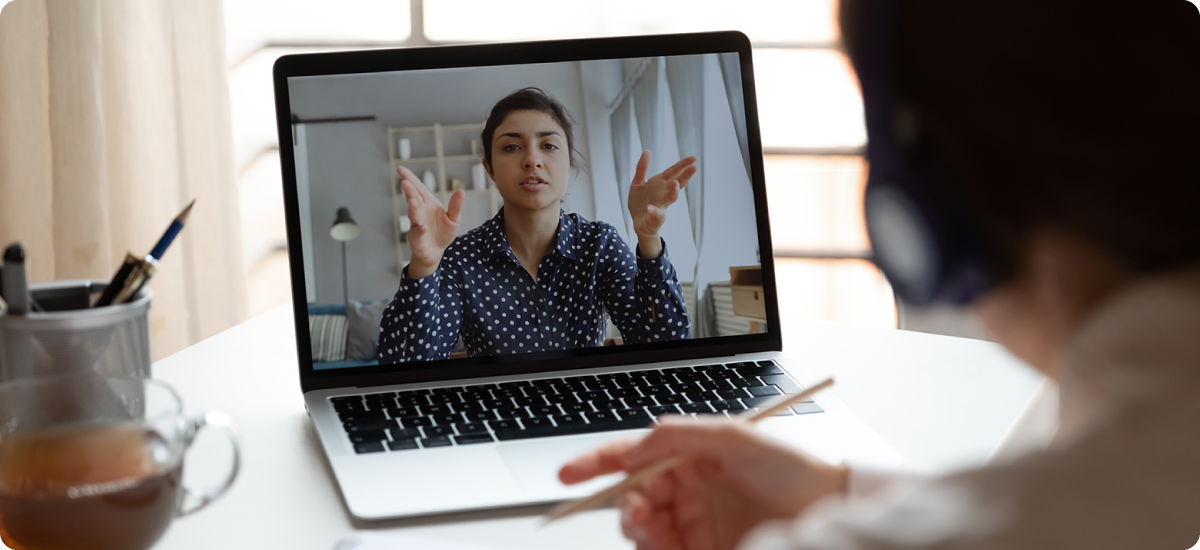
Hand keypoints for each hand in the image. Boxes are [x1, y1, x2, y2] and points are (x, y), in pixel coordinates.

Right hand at [398, 166, 463, 278]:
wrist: (436, 252)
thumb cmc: (442, 233)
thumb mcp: (453, 219)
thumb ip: (456, 206)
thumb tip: (461, 190)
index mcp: (427, 204)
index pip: (418, 188)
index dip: (410, 179)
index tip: (400, 169)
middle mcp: (419, 212)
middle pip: (414, 199)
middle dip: (409, 191)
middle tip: (405, 183)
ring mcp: (416, 225)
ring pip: (414, 215)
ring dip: (413, 209)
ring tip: (413, 201)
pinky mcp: (417, 239)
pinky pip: (418, 233)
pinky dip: (420, 230)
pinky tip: (423, 227)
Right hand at [559, 418, 847, 549]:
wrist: (830, 515)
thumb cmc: (792, 470)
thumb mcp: (736, 437)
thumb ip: (680, 435)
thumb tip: (636, 444)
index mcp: (690, 457)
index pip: (632, 457)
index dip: (596, 464)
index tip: (569, 475)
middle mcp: (688, 490)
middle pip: (630, 497)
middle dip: (622, 503)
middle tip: (636, 509)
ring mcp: (693, 525)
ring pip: (640, 531)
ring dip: (637, 529)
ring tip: (652, 527)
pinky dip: (653, 549)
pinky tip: (664, 544)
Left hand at [627, 151, 696, 257]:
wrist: (638, 222)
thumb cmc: (640, 202)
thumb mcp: (638, 182)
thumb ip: (642, 167)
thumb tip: (647, 151)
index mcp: (660, 183)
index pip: (673, 172)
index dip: (682, 165)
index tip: (693, 158)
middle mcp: (663, 193)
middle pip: (676, 182)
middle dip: (685, 175)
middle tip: (694, 167)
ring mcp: (661, 205)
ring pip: (670, 198)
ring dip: (674, 192)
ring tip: (676, 184)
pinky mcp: (655, 216)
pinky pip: (656, 213)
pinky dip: (654, 211)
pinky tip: (650, 208)